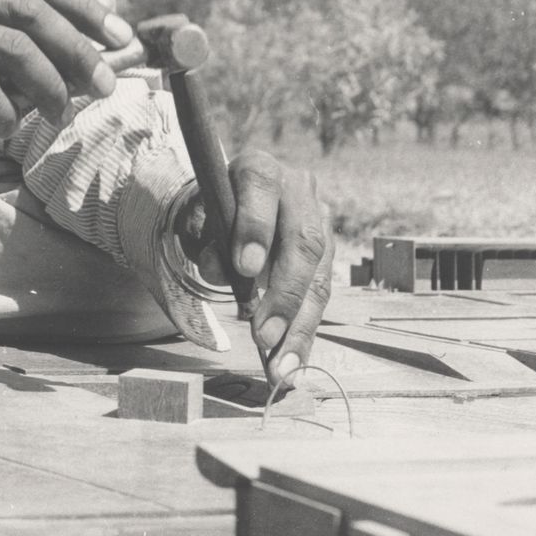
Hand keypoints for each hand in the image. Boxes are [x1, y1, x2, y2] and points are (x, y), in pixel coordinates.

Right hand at [0, 0, 134, 134]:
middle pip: (32, 12)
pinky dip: (3, 112)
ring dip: (49, 86)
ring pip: (12, 48)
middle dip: (78, 51)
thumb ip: (10, 38)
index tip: (118, 38)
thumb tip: (86, 61)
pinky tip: (6, 129)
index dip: (84, 8)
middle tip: (101, 86)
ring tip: (58, 114)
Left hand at [178, 150, 333, 387]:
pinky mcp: (331, 252)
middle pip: (302, 241)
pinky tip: (293, 361)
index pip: (261, 188)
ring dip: (299, 326)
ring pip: (320, 275)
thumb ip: (209, 241)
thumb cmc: (218, 212)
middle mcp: (298, 190)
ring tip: (280, 365)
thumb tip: (220, 271)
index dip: (255, 227)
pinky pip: (323, 295)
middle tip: (263, 334)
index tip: (243, 267)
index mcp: (259, 169)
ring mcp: (321, 221)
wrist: (239, 203)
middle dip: (284, 294)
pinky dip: (305, 332)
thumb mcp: (204, 220)